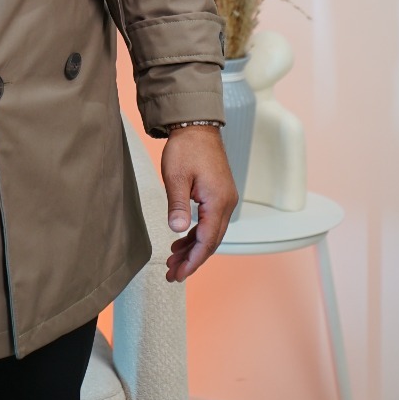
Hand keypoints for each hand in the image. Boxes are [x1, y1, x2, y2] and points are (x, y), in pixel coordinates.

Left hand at [161, 125, 237, 282]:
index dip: (193, 260)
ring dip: (193, 248)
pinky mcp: (219, 194)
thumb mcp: (176, 177)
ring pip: (211, 233)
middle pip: (211, 241)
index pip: (207, 241)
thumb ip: (177, 205)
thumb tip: (177, 231)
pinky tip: (182, 240)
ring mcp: (224, 199)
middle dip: (192, 259)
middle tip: (172, 273)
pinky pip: (210, 221)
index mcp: (218, 202)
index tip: (178, 274)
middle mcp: (226, 203)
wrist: (197, 125)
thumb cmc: (186, 148)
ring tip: (173, 260)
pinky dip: (196, 234)